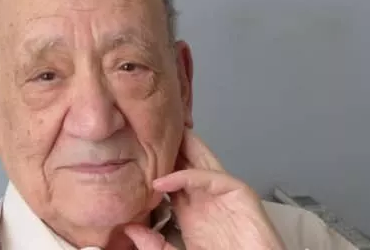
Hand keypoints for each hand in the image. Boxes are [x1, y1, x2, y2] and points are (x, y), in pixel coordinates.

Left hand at [124, 129, 284, 248]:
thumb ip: (156, 245)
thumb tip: (131, 230)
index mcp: (191, 211)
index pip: (172, 179)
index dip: (156, 165)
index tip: (135, 155)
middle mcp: (206, 197)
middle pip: (187, 162)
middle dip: (169, 147)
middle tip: (147, 131)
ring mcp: (223, 191)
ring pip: (200, 160)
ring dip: (181, 147)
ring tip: (158, 133)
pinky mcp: (239, 191)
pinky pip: (208, 177)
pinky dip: (185, 177)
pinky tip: (163, 181)